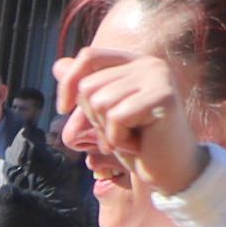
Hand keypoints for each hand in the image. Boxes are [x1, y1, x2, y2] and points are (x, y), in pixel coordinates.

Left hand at [59, 41, 204, 196]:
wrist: (168, 170)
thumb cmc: (135, 141)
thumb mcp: (102, 113)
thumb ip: (85, 88)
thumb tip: (57, 64)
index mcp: (134, 61)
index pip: (89, 56)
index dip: (68, 83)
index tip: (63, 109)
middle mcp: (149, 63)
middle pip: (89, 85)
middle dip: (94, 118)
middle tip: (122, 130)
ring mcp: (159, 77)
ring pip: (100, 103)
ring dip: (108, 131)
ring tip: (132, 136)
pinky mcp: (164, 97)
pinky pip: (116, 118)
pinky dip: (118, 139)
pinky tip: (139, 144)